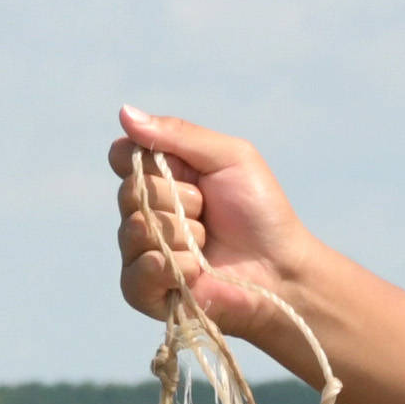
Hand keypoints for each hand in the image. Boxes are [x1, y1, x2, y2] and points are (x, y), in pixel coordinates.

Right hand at [112, 109, 324, 365]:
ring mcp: (142, 251)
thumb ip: (178, 134)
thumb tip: (124, 112)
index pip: (122, 156)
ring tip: (206, 243)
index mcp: (160, 176)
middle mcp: (144, 211)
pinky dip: (171, 267)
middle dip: (178, 200)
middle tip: (208, 212)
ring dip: (182, 235)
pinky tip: (196, 270)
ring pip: (134, 231)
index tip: (185, 171)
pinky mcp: (145, 290)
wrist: (282, 268)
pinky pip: (135, 275)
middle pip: (130, 192)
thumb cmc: (261, 211)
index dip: (147, 162)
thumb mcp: (229, 158)